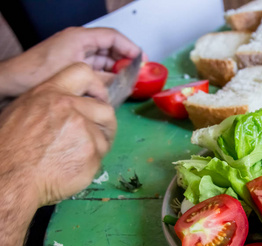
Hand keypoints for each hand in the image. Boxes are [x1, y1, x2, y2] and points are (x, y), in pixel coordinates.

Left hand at [0, 26, 140, 97]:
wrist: (13, 83)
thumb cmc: (38, 73)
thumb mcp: (78, 73)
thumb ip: (104, 77)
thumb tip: (123, 81)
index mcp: (80, 38)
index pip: (113, 37)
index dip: (130, 48)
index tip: (142, 60)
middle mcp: (79, 44)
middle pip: (110, 49)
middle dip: (125, 61)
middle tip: (138, 74)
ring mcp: (75, 54)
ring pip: (104, 61)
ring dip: (116, 71)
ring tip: (127, 83)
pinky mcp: (72, 66)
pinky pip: (95, 70)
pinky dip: (105, 77)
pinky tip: (112, 87)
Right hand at [0, 62, 115, 205]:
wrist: (8, 179)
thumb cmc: (10, 149)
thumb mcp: (24, 111)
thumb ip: (51, 103)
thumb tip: (74, 104)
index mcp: (51, 93)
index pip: (83, 72)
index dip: (96, 87)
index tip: (98, 99)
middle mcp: (69, 107)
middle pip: (105, 109)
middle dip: (106, 124)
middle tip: (100, 135)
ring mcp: (83, 130)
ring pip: (104, 137)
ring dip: (96, 147)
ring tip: (75, 157)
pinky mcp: (92, 152)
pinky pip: (101, 157)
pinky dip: (90, 165)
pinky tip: (72, 168)